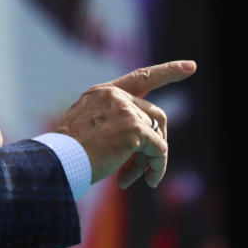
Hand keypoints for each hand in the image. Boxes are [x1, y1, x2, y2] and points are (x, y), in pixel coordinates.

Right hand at [52, 60, 196, 187]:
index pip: (140, 77)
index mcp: (101, 93)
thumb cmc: (67, 154)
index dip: (168, 71)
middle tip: (142, 170)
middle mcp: (114, 95)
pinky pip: (159, 149)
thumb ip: (116, 126)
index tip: (191, 66)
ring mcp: (125, 109)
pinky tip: (148, 181)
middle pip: (154, 115)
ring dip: (151, 159)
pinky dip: (157, 167)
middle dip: (154, 143)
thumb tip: (151, 145)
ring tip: (138, 178)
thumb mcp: (89, 131)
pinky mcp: (134, 128)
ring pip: (157, 134)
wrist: (56, 161)